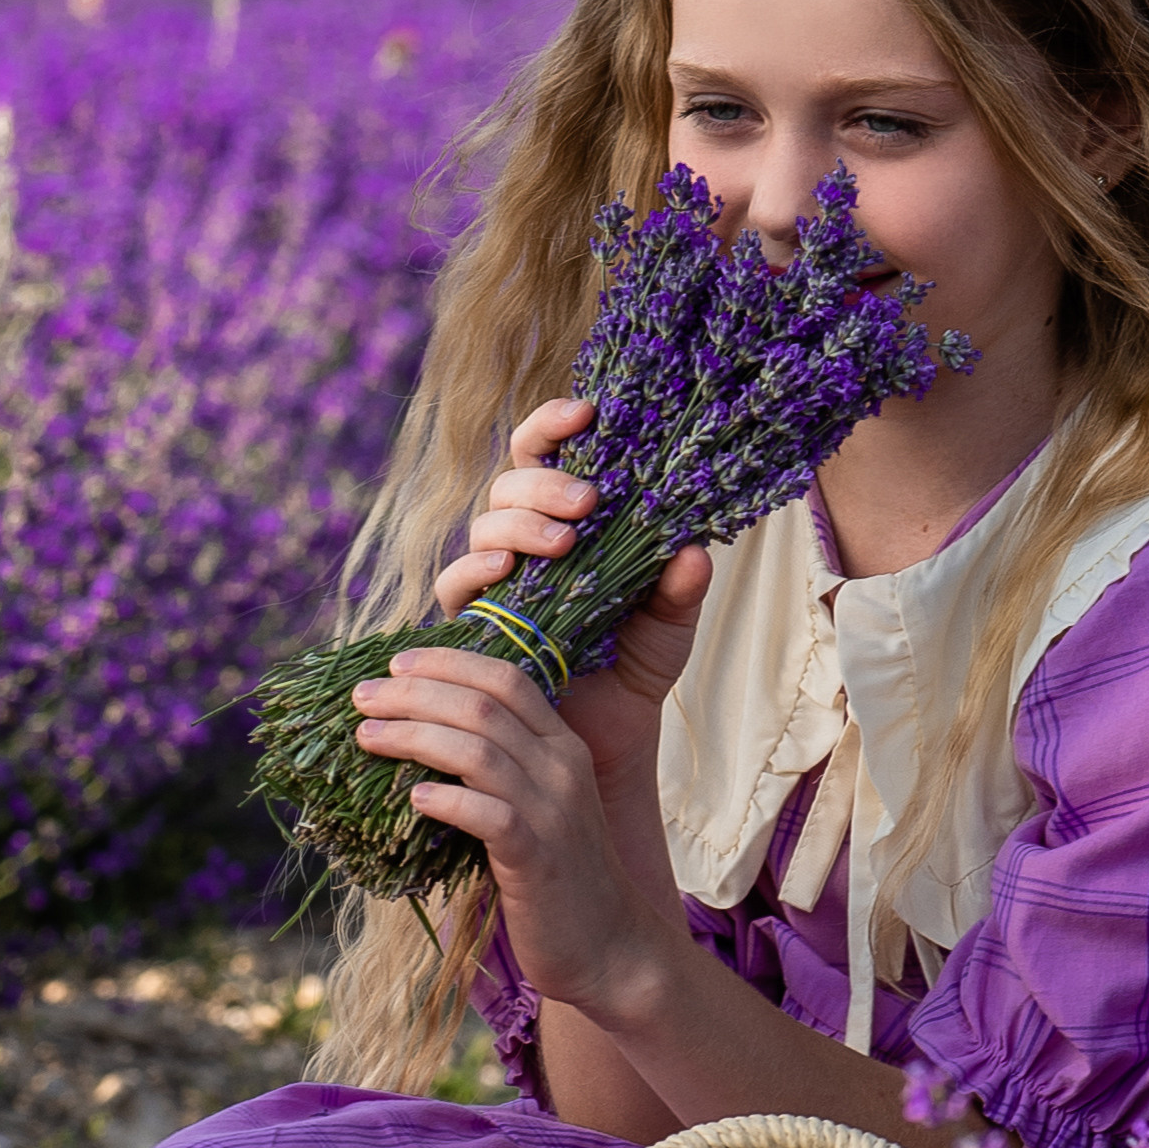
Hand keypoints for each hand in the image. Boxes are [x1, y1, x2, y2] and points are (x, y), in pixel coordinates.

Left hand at [352, 646, 669, 1014]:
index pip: (507, 678)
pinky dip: (447, 799)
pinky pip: (488, 814)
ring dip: (414, 736)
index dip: (448, 662)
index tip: (396, 663)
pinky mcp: (538, 857)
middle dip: (415, 693)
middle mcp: (562, 767)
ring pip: (478, 751)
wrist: (607, 944)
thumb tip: (425, 733)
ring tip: (367, 737)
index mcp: (563, 744)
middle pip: (483, 706)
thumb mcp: (536, 803)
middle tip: (363, 697)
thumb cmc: (556, 873)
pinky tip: (413, 797)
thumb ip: (499, 764)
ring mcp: (553, 811)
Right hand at [433, 398, 710, 794]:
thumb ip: (681, 587)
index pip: (546, 455)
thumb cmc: (636, 664)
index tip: (586, 412)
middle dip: (545, 482)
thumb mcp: (671, 622)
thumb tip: (692, 551)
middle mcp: (524, 541)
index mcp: (569, 521)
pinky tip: (508, 568)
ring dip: (521, 522)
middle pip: (511, 482)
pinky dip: (477, 568)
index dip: (555, 424)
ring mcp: (495, 579)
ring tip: (564, 541)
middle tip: (589, 501)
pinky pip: (456, 583)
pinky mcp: (473, 622)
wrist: (609, 735)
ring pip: (485, 524)